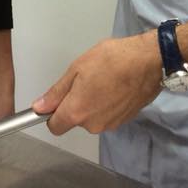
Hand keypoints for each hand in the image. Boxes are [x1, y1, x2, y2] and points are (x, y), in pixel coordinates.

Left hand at [32, 32, 161, 134]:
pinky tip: (116, 86)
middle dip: (77, 103)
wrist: (149, 62)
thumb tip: (39, 107)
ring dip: (94, 103)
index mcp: (77, 113)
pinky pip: (108, 115)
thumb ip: (57, 92)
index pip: (54, 127)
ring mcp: (111, 125)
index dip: (52, 113)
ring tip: (104, 80)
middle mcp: (93, 125)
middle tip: (86, 80)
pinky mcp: (125, 120)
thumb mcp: (77, 69)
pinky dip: (108, 104)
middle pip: (75, 120)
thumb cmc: (111, 60)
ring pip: (93, 117)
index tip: (58, 99)